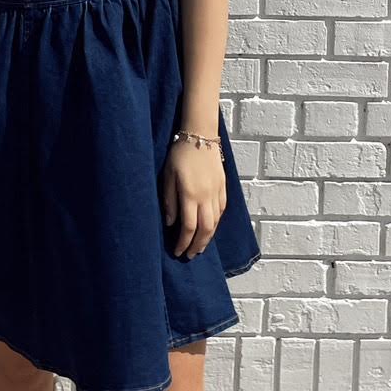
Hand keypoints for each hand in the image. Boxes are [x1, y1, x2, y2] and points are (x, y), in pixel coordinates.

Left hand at [161, 139, 226, 259]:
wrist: (200, 135)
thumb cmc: (179, 155)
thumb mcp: (168, 176)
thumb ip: (169, 201)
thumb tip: (170, 223)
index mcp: (190, 195)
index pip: (189, 227)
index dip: (183, 242)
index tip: (178, 252)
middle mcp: (206, 196)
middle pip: (205, 229)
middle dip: (198, 245)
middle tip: (190, 255)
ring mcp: (217, 192)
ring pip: (216, 222)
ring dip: (208, 237)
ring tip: (200, 246)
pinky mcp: (223, 186)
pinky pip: (222, 210)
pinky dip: (216, 222)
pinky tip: (211, 227)